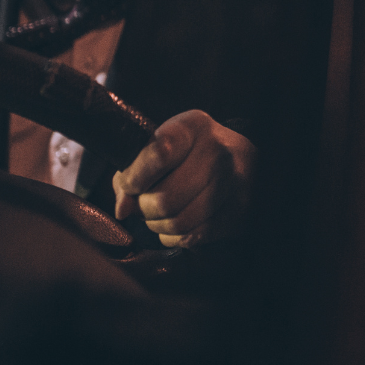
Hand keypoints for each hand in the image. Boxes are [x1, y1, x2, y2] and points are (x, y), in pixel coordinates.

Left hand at [113, 110, 254, 247]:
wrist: (240, 159)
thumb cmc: (189, 154)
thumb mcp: (159, 147)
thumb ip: (131, 174)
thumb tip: (123, 211)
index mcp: (193, 127)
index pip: (157, 154)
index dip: (135, 178)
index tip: (131, 184)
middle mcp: (217, 151)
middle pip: (164, 199)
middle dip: (144, 209)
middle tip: (146, 203)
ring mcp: (233, 181)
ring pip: (178, 223)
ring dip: (159, 225)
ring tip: (161, 214)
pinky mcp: (239, 208)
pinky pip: (194, 236)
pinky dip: (177, 237)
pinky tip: (179, 222)